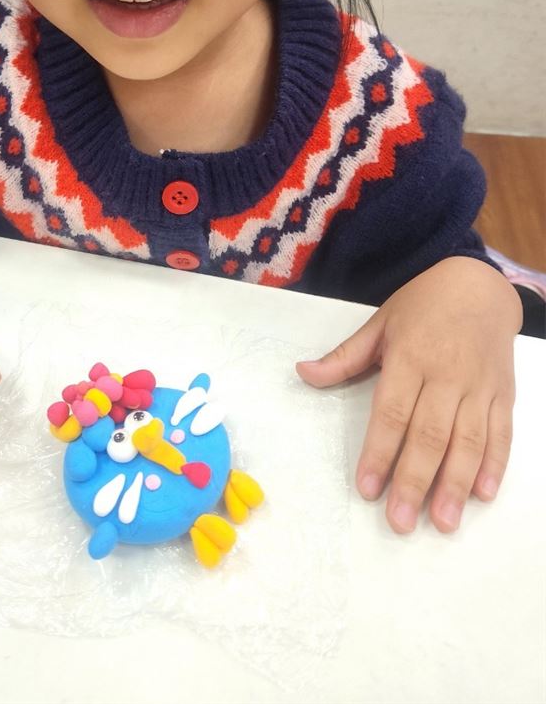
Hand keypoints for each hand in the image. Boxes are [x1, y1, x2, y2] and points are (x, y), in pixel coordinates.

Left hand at [296, 258, 520, 533]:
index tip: (367, 488)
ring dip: (456, 484)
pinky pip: (502, 433)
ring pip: (469, 441)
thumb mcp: (379, 324)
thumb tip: (302, 372)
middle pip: (430, 435)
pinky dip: (494, 465)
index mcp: (410, 357)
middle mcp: (447, 375)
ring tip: (444, 522)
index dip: (379, 452)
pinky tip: (482, 494)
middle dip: (415, 482)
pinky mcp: (504, 393)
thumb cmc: (422, 306)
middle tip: (401, 522)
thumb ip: (344, 357)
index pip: (392, 412)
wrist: (479, 285)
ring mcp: (479, 386)